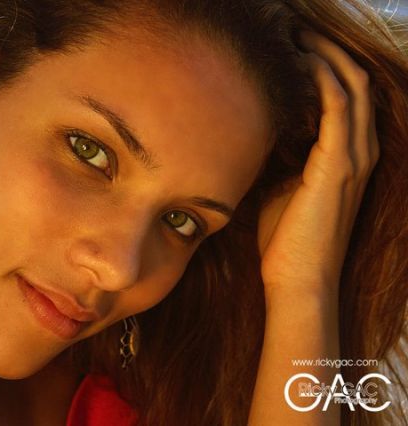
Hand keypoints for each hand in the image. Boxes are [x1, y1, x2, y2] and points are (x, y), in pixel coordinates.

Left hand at [257, 31, 378, 297]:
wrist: (296, 280)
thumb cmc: (286, 240)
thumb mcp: (285, 188)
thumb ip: (285, 158)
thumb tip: (263, 133)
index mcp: (349, 157)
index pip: (348, 95)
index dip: (327, 65)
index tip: (295, 45)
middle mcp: (361, 151)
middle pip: (354, 80)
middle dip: (327, 49)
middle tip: (294, 30)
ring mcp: (354, 157)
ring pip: (351, 85)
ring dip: (324, 55)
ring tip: (295, 35)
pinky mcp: (339, 165)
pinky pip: (337, 105)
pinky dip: (321, 77)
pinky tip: (299, 62)